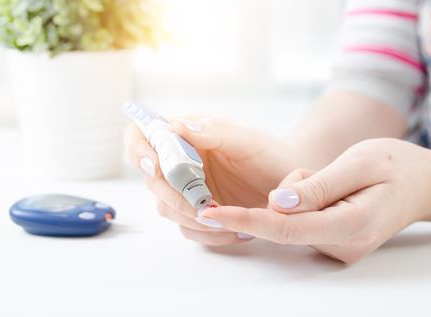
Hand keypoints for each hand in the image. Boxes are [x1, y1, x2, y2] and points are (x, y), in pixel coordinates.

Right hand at [124, 117, 293, 244]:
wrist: (292, 185)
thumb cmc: (269, 154)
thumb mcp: (245, 140)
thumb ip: (213, 132)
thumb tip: (175, 125)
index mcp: (185, 135)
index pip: (143, 135)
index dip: (138, 148)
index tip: (155, 164)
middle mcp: (180, 162)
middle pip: (152, 179)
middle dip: (173, 195)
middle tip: (203, 206)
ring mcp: (187, 190)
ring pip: (166, 207)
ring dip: (189, 218)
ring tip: (225, 221)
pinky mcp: (199, 214)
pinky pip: (188, 229)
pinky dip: (206, 235)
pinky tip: (233, 232)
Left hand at [199, 138, 430, 262]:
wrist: (421, 183)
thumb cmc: (396, 166)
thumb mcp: (358, 163)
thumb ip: (317, 187)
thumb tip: (277, 203)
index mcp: (350, 226)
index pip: (284, 229)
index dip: (244, 220)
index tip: (209, 215)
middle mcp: (341, 246)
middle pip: (284, 222)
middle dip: (287, 192)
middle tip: (318, 173)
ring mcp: (337, 248)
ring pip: (290, 219)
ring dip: (299, 193)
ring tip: (333, 179)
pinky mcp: (331, 242)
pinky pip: (299, 220)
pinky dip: (304, 200)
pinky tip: (330, 189)